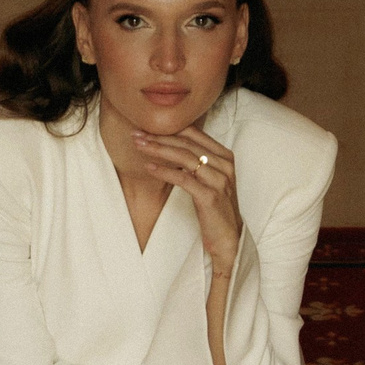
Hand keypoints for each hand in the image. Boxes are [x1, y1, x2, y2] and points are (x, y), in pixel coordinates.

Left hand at [132, 123, 241, 276]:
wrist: (228, 237)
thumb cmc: (214, 207)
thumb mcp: (208, 178)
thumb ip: (196, 160)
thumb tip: (169, 143)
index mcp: (224, 156)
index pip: (194, 134)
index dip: (169, 128)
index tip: (145, 127)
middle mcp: (224, 165)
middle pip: (187, 144)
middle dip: (159, 137)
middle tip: (137, 135)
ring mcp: (219, 180)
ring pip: (185, 158)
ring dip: (159, 150)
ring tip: (140, 147)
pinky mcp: (210, 197)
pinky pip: (184, 179)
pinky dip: (165, 172)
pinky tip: (149, 167)